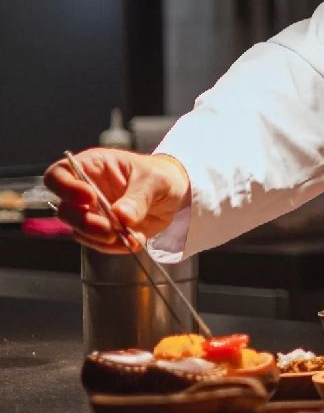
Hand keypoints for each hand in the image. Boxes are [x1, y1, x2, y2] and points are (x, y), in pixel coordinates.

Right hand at [44, 148, 189, 253]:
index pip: (58, 174)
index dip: (65, 188)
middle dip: (85, 223)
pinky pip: (99, 243)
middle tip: (109, 229)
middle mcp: (85, 190)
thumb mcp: (155, 180)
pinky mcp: (103, 231)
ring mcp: (93, 213)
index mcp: (93, 166)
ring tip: (130, 235)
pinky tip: (135, 240)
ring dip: (101, 238)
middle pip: (65, 210)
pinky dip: (115, 246)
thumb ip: (139, 196)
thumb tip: (121, 215)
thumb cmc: (161, 176)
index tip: (89, 198)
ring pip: (79, 231)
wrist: (177, 193)